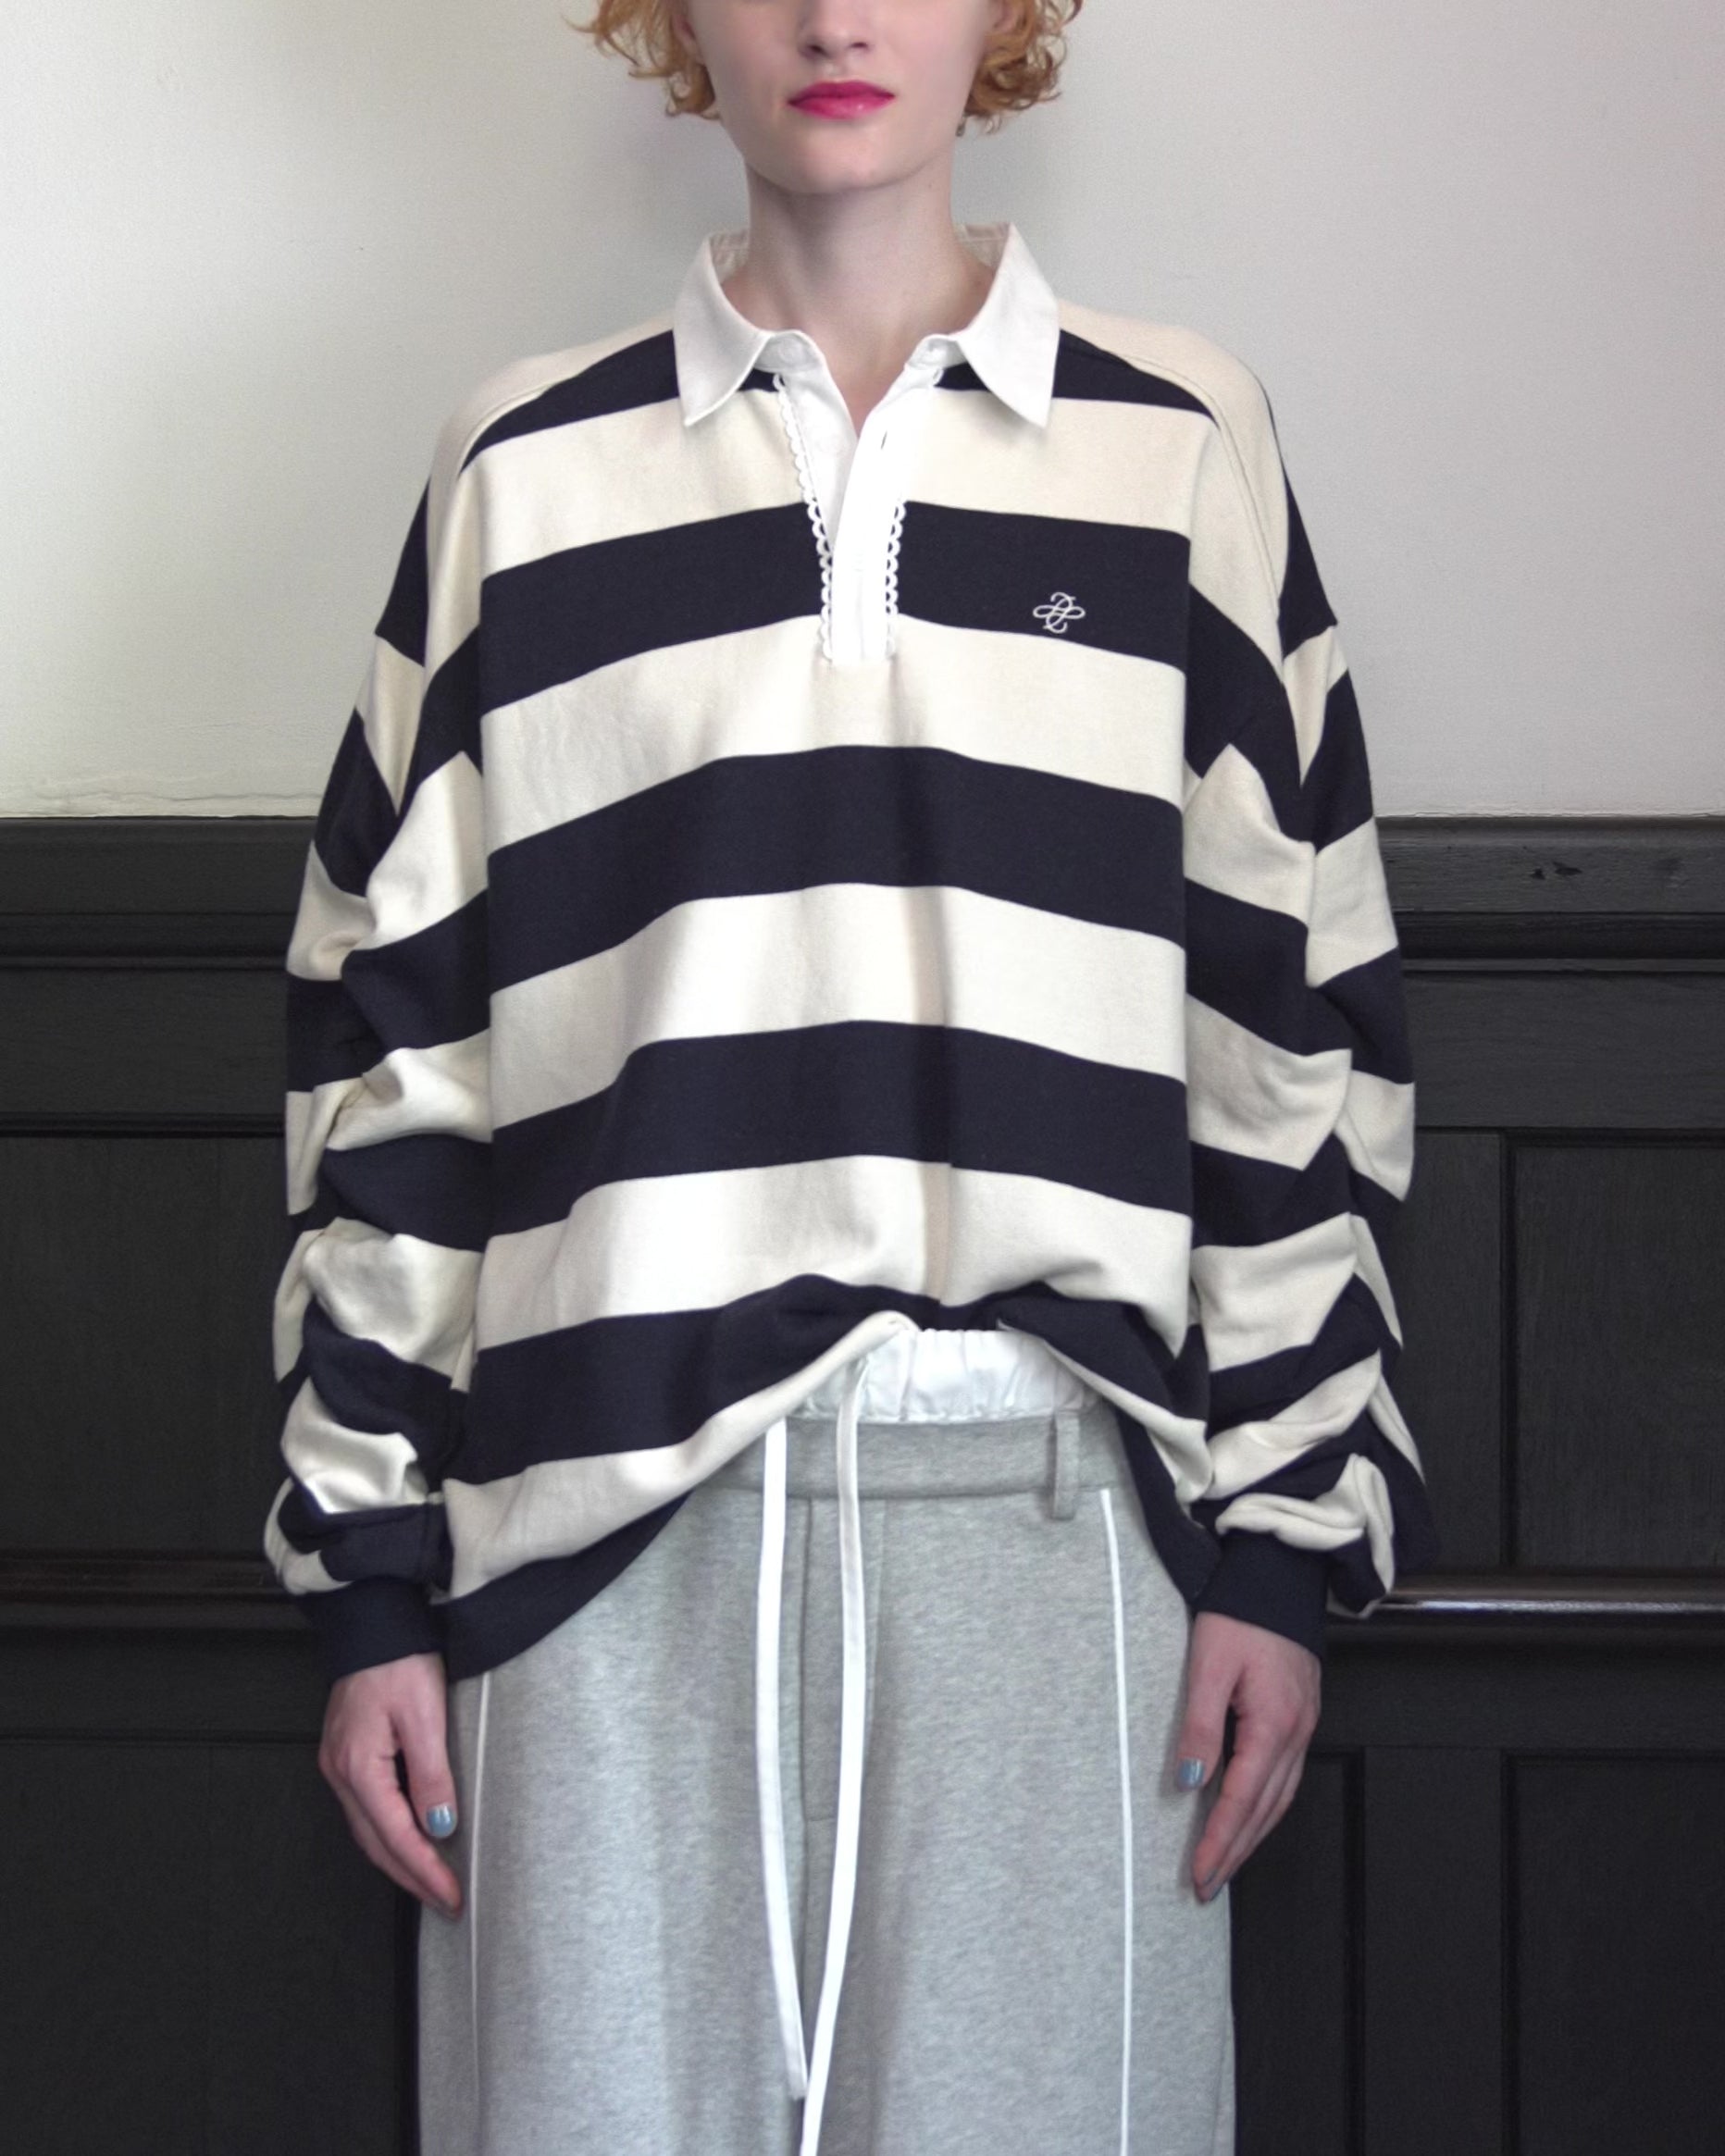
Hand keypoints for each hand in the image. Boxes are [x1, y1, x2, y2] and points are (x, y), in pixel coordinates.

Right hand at [319, 1650, 463, 1916]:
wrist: (372, 1621)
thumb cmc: (398, 1659)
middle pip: (376, 1843)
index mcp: (357, 1767)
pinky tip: (409, 1838)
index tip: (451, 1897)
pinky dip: (389, 1833)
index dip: (425, 1871)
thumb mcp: (424, 1715)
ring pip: (368, 1830)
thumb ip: (431, 1774)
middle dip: (411, 1877)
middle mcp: (340, 1772)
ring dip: (399, 1859)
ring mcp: (339, 1764)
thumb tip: (440, 1827)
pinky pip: (367, 1809)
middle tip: (446, 1902)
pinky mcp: (347, 1753)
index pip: (395, 1836)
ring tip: (431, 1881)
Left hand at [1175, 1611, 1320, 1900]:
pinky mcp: (1300, 1717)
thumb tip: (1191, 1782)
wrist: (1279, 1579)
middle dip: (1236, 1852)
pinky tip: (1250, 1816)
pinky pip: (1286, 1778)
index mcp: (1272, 1725)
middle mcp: (1295, 1734)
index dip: (1219, 1842)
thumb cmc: (1240, 1615)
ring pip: (1279, 1800)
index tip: (1199, 1875)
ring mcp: (1303, 1727)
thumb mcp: (1209, 1666)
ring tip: (1226, 1864)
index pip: (1241, 1800)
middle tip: (1208, 1886)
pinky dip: (1266, 1808)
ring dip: (1252, 1836)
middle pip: (1265, 1811)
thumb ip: (1200, 1726)